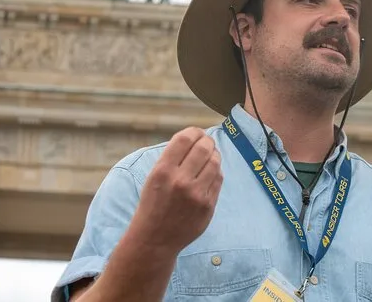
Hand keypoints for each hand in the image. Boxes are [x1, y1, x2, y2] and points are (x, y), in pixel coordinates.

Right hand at [131, 127, 222, 253]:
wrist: (155, 239)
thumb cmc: (153, 204)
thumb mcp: (154, 177)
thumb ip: (172, 158)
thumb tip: (193, 137)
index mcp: (163, 171)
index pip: (184, 139)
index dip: (193, 131)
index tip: (196, 133)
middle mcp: (180, 181)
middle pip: (203, 148)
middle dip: (207, 141)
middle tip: (206, 141)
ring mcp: (196, 194)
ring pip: (215, 162)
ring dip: (214, 154)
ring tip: (210, 154)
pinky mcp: (208, 206)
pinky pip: (218, 179)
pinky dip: (216, 171)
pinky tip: (211, 170)